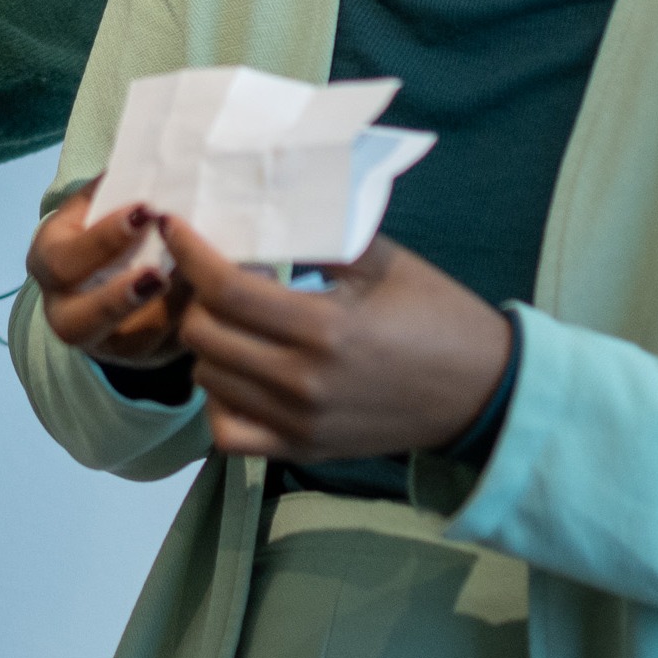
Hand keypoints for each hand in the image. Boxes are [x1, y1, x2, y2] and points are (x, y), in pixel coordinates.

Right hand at [28, 181, 196, 377]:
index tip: (145, 212)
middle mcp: (64, 310)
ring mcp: (101, 342)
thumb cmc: (104, 227)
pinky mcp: (137, 359)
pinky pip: (159, 351)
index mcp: (50, 261)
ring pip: (121, 347)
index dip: (102, 238)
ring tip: (192, 289)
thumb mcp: (97, 205)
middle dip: (116, 298)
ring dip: (159, 319)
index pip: (63, 258)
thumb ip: (112, 186)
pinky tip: (209, 301)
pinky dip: (185, 326)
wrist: (105, 272)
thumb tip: (147, 150)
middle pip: (76, 321)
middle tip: (159, 273)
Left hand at [163, 214, 512, 461]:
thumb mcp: (381, 259)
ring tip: (230, 315)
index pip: (225, 290)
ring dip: (207, 340)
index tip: (175, 226)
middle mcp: (302, 382)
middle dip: (195, 294)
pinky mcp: (303, 451)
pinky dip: (219, 399)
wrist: (482, 392)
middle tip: (215, 271)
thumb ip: (318, 234)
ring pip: (208, 379)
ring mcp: (299, 424)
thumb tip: (261, 206)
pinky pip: (228, 432)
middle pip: (204, 334)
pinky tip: (239, 370)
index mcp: (323, 328)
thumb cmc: (436, 314)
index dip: (190, 253)